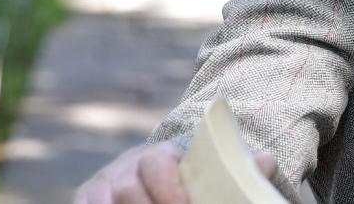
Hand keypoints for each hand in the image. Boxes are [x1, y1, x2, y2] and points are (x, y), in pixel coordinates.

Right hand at [74, 141, 277, 203]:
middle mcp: (125, 167)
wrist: (159, 182)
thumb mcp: (213, 170)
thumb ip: (240, 166)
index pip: (157, 164)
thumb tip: (267, 161)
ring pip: (106, 201)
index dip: (169, 190)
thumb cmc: (190, 180)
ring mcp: (102, 186)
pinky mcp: (86, 199)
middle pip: (127, 191)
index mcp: (159, 154)